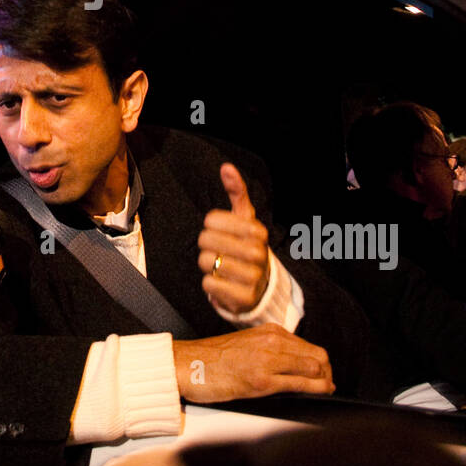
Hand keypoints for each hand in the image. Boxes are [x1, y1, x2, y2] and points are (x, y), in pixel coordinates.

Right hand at [173, 324, 333, 403]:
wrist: (186, 364)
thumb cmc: (210, 359)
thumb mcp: (246, 346)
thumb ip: (269, 350)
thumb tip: (291, 364)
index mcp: (268, 331)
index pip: (309, 346)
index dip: (322, 363)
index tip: (324, 375)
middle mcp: (271, 341)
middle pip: (317, 355)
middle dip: (328, 373)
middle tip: (327, 386)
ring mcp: (267, 360)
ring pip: (313, 367)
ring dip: (325, 381)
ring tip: (326, 391)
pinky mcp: (262, 380)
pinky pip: (299, 383)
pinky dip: (316, 389)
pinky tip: (321, 393)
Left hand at [198, 163, 269, 314]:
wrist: (260, 287)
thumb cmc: (246, 246)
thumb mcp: (244, 219)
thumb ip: (236, 192)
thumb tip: (227, 167)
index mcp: (257, 231)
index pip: (212, 219)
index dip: (210, 225)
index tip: (220, 230)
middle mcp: (258, 253)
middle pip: (206, 239)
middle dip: (206, 245)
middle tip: (217, 250)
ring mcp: (253, 277)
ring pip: (206, 261)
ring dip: (207, 264)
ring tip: (220, 265)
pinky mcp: (243, 298)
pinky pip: (208, 284)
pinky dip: (209, 283)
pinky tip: (221, 281)